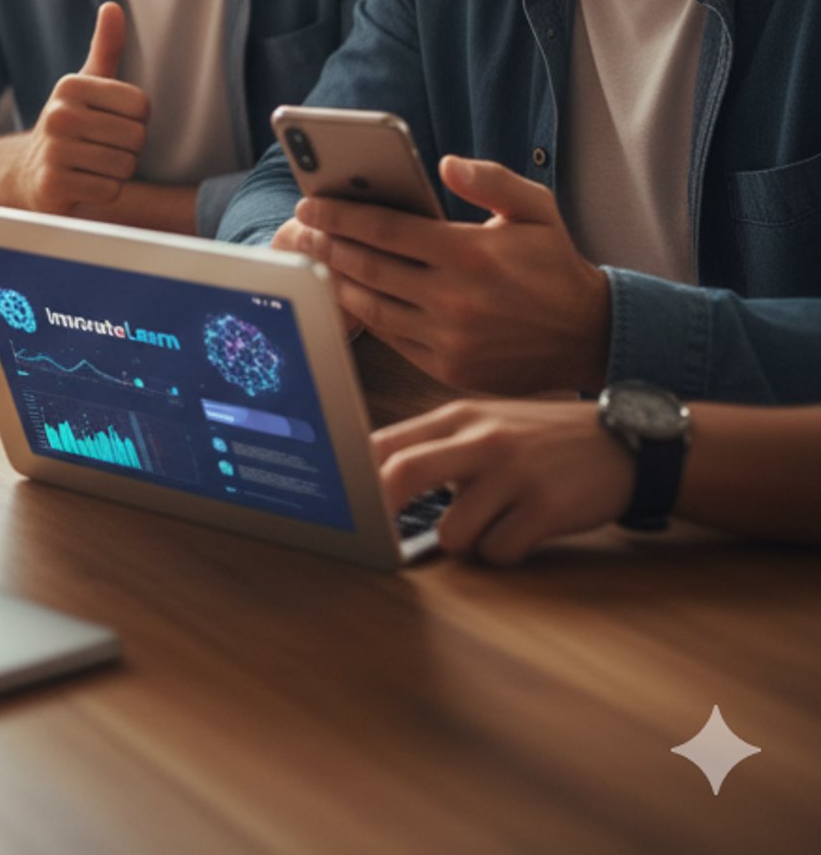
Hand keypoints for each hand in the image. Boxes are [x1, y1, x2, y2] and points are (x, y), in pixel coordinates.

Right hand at [13, 3, 148, 214]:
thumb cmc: (70, 126)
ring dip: (116, 172)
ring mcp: (54, 151)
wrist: (30, 173)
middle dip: (127, 149)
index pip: (141, 107)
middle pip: (136, 137)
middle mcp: (58, 114)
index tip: (111, 122)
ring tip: (92, 165)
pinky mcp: (53, 185)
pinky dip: (104, 192)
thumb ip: (106, 47)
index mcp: (71, 86)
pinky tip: (84, 183)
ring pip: (124, 166)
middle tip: (101, 147)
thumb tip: (112, 7)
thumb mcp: (87, 85)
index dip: (135, 121)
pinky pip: (109, 191)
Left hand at [280, 154, 610, 391]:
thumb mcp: (536, 209)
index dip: (340, 214)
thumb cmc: (555, 264)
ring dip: (336, 279)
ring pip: (371, 306)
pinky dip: (363, 314)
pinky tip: (347, 292)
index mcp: (470, 254)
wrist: (591, 337)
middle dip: (326, 243)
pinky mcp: (448, 368)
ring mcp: (449, 339)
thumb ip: (491, 179)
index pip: (385, 229)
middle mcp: (454, 299)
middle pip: (368, 267)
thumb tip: (445, 163)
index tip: (309, 202)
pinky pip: (390, 337)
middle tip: (301, 227)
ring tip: (314, 256)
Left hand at [374, 399, 634, 563]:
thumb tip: (375, 477)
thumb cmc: (540, 439)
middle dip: (382, 511)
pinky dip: (503, 553)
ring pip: (453, 530)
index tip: (346, 502)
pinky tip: (522, 533)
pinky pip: (500, 551)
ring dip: (462, 542)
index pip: (386, 441)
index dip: (357, 476)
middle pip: (403, 473)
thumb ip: (435, 445)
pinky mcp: (547, 507)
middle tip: (381, 536)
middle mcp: (481, 439)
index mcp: (457, 416)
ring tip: (487, 526)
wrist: (624, 442)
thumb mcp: (485, 424)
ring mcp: (514, 472)